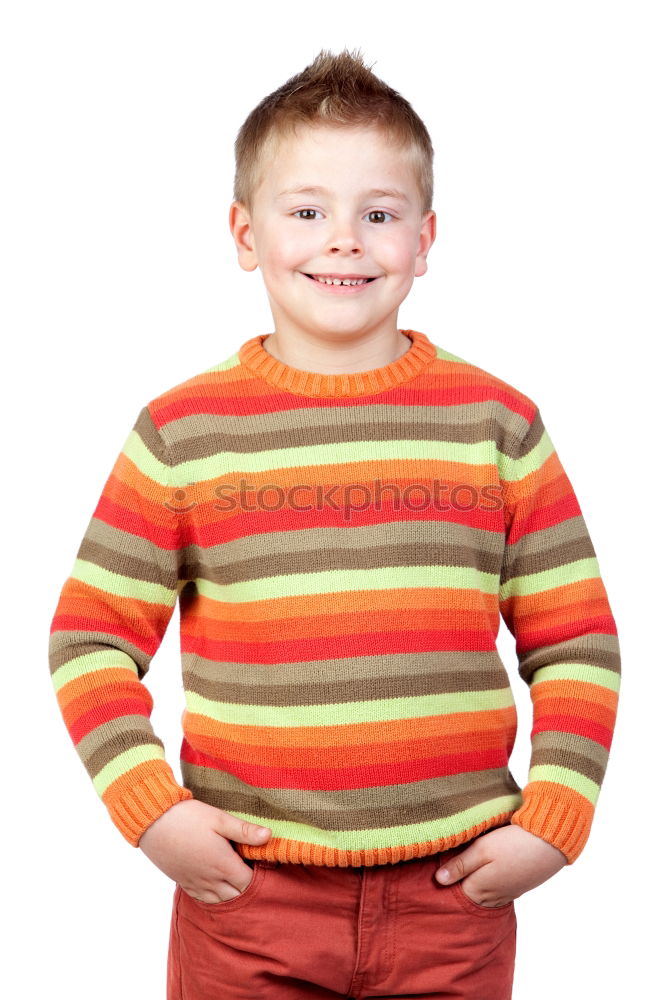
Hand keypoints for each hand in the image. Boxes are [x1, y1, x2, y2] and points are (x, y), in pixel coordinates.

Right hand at [138, 798, 271, 903]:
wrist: (153, 822)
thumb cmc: (188, 817)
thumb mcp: (219, 819)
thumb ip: (245, 831)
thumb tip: (269, 836)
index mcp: (222, 864)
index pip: (249, 883)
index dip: (260, 876)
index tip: (264, 863)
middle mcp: (210, 879)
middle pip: (237, 896)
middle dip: (248, 887)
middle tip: (253, 870)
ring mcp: (196, 883)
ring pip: (221, 901)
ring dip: (232, 894)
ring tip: (238, 879)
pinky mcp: (184, 882)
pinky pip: (204, 900)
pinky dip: (215, 897)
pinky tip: (219, 886)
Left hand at [435, 825, 567, 907]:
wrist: (549, 843)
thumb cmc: (513, 844)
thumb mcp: (481, 849)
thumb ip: (460, 866)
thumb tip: (438, 881)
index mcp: (480, 890)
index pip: (453, 891)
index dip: (446, 876)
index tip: (440, 861)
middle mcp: (492, 898)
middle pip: (468, 893)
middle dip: (459, 880)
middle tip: (452, 859)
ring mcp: (506, 894)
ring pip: (482, 891)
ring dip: (475, 879)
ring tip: (471, 860)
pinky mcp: (516, 887)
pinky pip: (496, 889)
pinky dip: (489, 879)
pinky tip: (488, 865)